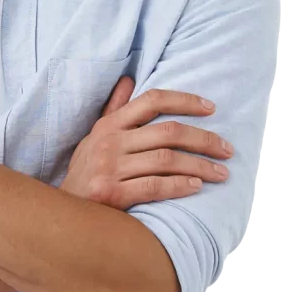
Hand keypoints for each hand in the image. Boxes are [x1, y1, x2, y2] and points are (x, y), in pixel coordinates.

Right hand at [60, 76, 233, 209]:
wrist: (63, 212)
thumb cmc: (85, 172)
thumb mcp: (94, 137)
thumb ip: (115, 110)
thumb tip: (129, 79)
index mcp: (109, 125)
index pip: (152, 101)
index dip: (185, 100)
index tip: (211, 109)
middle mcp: (109, 142)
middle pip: (167, 132)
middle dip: (204, 139)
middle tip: (227, 149)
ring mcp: (109, 168)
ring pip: (166, 159)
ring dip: (200, 166)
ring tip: (221, 173)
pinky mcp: (111, 194)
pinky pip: (155, 186)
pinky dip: (179, 185)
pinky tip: (196, 186)